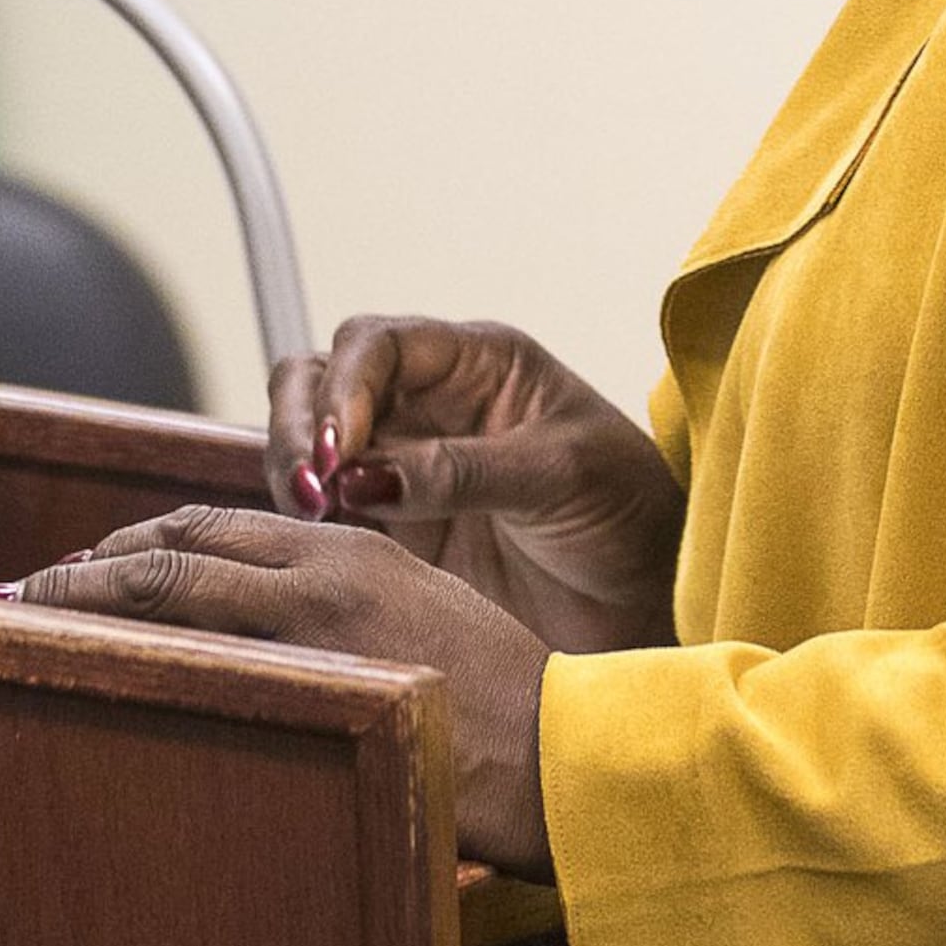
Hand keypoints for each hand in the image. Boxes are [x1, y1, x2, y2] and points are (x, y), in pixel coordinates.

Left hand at [15, 506, 554, 874]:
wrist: (557, 747)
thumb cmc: (500, 707)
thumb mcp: (419, 625)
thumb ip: (344, 614)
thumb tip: (273, 638)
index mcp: (353, 550)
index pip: (222, 527)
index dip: (146, 542)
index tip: (94, 565)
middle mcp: (326, 565)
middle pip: (182, 541)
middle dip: (97, 561)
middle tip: (31, 586)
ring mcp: (314, 616)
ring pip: (170, 580)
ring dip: (88, 591)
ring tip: (26, 605)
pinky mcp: (312, 667)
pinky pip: (193, 640)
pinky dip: (126, 637)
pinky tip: (84, 654)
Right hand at [270, 318, 683, 656]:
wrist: (651, 599)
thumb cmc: (631, 514)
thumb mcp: (559, 476)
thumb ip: (461, 470)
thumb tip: (362, 473)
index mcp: (478, 362)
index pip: (377, 345)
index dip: (344, 388)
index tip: (336, 450)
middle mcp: (429, 403)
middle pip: (320, 382)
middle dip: (299, 425)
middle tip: (312, 491)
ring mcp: (404, 466)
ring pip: (309, 443)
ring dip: (294, 472)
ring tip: (315, 518)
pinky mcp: (392, 530)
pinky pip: (324, 512)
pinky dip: (304, 524)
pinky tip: (317, 550)